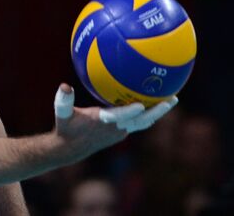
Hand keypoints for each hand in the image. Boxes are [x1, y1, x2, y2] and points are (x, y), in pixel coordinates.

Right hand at [53, 83, 177, 160]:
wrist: (70, 149)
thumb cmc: (66, 127)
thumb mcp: (61, 113)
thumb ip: (63, 100)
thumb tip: (64, 86)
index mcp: (102, 122)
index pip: (119, 117)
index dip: (129, 112)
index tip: (140, 105)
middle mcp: (115, 128)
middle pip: (141, 121)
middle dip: (157, 111)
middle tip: (172, 99)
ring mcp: (120, 132)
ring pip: (143, 122)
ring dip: (158, 112)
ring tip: (172, 99)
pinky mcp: (121, 132)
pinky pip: (139, 121)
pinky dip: (148, 112)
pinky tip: (153, 100)